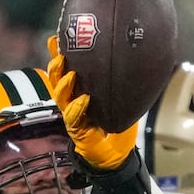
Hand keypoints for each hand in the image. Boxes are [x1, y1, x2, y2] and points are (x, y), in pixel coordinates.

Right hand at [45, 35, 140, 170]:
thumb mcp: (122, 100)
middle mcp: (72, 101)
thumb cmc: (118, 126)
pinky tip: (83, 100)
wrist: (118, 155)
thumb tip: (137, 60)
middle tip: (60, 53)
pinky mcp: (77, 130)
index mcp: (79, 91)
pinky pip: (73, 117)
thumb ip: (123, 83)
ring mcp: (72, 116)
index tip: (56, 38)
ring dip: (63, 84)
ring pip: (60, 96)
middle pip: (57, 80)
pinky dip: (77, 108)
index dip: (58, 54)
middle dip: (56, 66)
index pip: (65, 69)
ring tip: (70, 73)